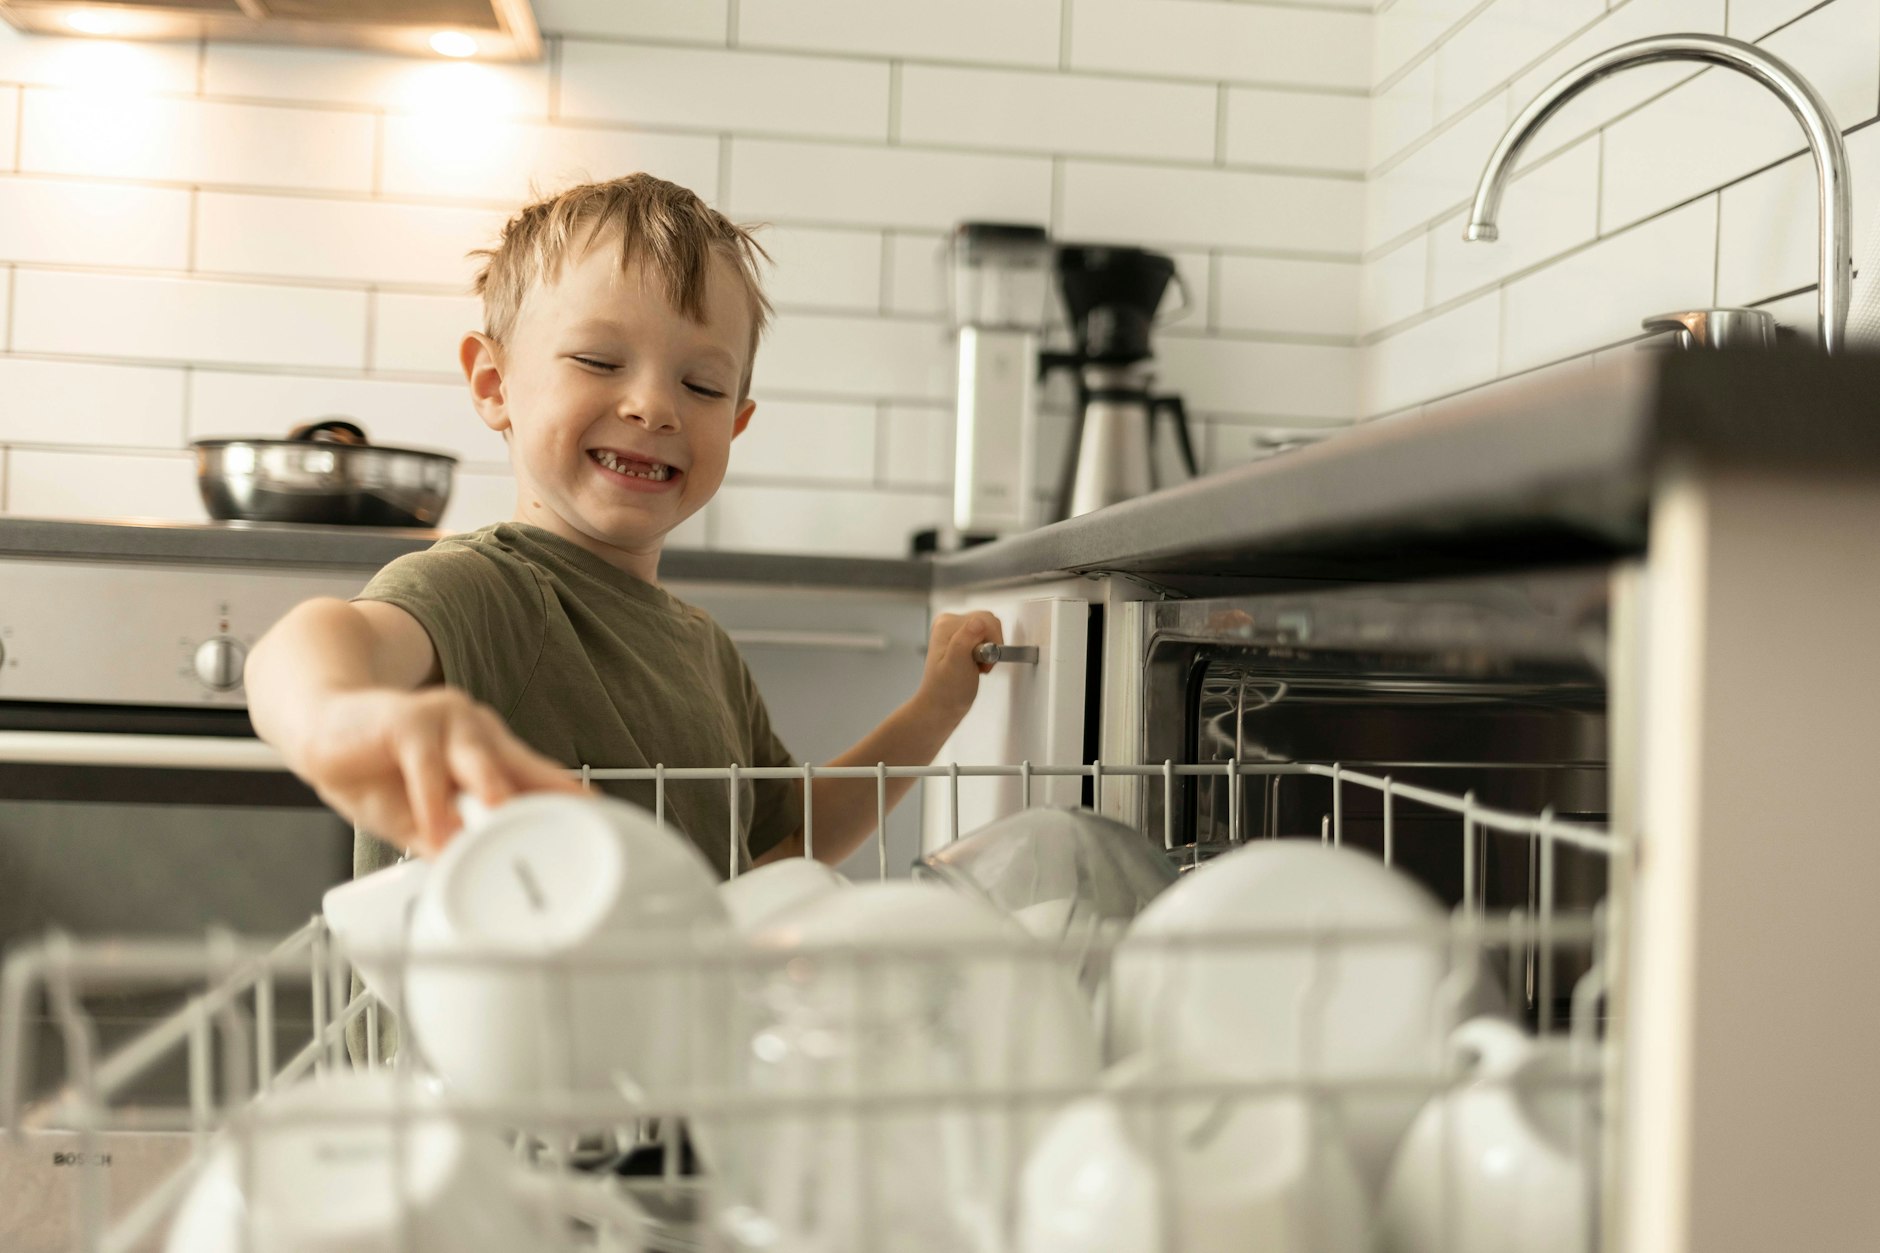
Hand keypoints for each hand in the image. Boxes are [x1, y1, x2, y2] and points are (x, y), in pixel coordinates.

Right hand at [286, 688, 580, 854]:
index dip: (571, 801)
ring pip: (481, 761)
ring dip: (496, 795)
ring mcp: (447, 722)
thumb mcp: (419, 813)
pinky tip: (434, 833)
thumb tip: (467, 872)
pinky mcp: (408, 721)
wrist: (320, 719)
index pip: (541, 779)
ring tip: (507, 828)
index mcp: (491, 755)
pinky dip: (431, 803)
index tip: (605, 826)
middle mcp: (478, 734)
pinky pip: (426, 765)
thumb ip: (447, 835)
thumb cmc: (375, 767)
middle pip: (524, 769)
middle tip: (576, 828)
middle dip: (551, 799)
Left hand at [913, 610, 1003, 727]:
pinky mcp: (964, 640)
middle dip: (992, 646)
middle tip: (980, 665)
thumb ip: (965, 639)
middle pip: (989, 623)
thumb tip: (979, 621)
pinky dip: (987, 655)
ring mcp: (957, 632)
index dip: (991, 642)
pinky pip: (987, 639)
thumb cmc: (946, 691)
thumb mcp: (956, 664)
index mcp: (947, 624)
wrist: (940, 707)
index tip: (982, 660)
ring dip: (990, 651)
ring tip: (977, 667)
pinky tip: (976, 666)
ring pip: (990, 631)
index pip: (985, 619)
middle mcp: (950, 623)